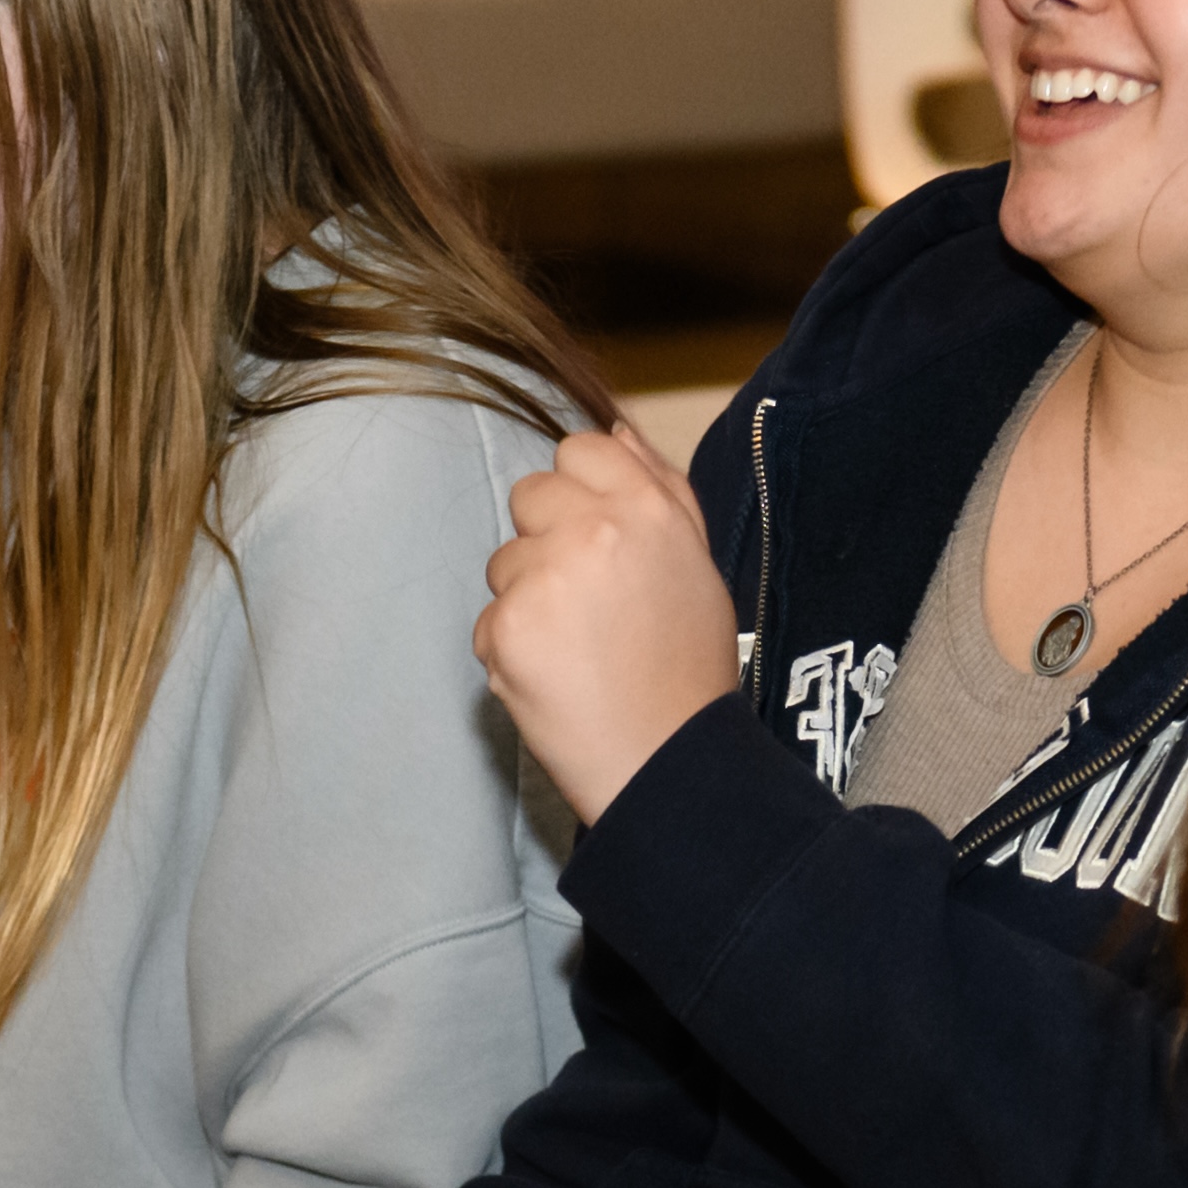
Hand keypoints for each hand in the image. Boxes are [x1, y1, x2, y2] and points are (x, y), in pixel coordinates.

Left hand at [475, 428, 742, 825]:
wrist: (667, 759)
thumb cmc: (687, 667)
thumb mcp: (698, 564)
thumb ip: (659, 487)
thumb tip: (614, 428)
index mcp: (647, 509)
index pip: (578, 450)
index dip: (583, 491)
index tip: (598, 535)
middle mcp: (592, 532)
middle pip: (530, 496)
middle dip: (549, 538)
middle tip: (591, 599)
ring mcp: (543, 579)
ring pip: (504, 561)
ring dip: (529, 596)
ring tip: (579, 644)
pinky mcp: (504, 629)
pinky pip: (490, 619)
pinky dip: (513, 647)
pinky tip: (557, 674)